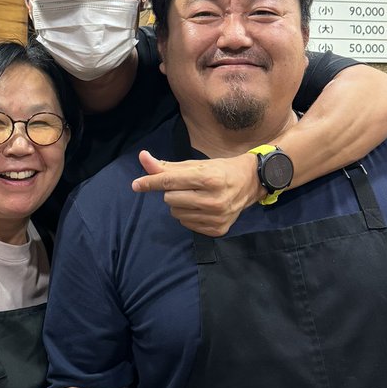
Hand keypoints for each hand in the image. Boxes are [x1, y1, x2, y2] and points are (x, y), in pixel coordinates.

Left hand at [131, 150, 261, 235]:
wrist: (250, 183)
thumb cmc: (220, 170)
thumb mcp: (196, 164)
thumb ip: (167, 165)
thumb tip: (142, 157)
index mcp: (209, 178)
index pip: (170, 181)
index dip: (151, 182)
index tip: (136, 184)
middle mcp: (214, 200)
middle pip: (170, 199)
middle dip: (172, 192)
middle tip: (187, 187)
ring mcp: (216, 217)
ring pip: (176, 213)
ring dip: (179, 205)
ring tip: (196, 197)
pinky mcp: (217, 230)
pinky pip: (186, 224)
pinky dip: (188, 215)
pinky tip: (202, 208)